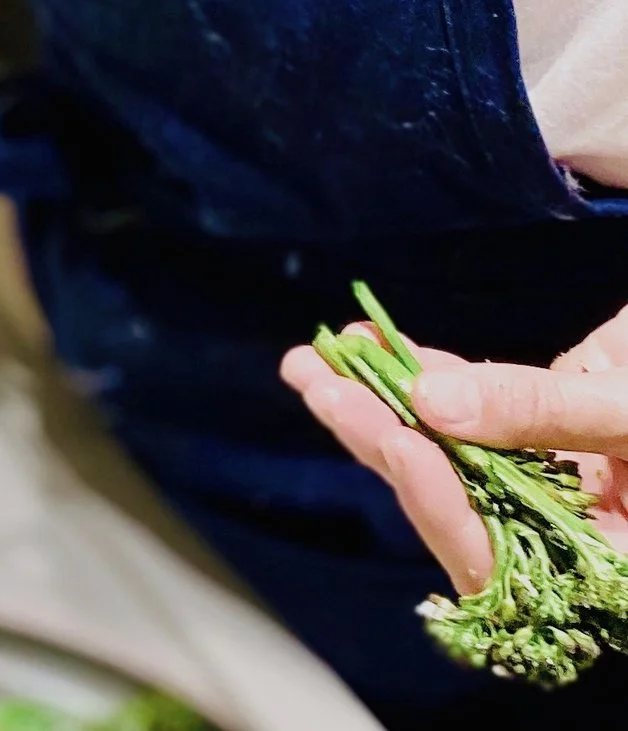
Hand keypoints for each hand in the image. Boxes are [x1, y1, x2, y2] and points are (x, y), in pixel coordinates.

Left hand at [282, 308, 627, 590]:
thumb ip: (545, 412)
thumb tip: (433, 399)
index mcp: (605, 566)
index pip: (502, 563)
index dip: (442, 507)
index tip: (396, 442)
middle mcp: (572, 538)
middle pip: (456, 505)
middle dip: (379, 442)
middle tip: (312, 380)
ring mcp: (558, 484)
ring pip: (451, 458)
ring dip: (380, 405)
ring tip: (314, 359)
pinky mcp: (552, 432)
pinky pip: (475, 416)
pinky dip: (426, 379)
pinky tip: (374, 345)